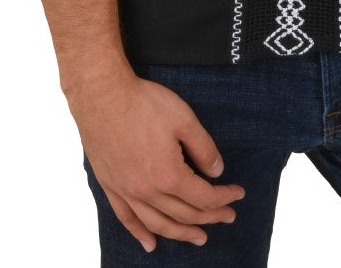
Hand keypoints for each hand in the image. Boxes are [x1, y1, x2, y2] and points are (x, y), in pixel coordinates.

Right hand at [65, 67, 246, 252]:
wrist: (102, 96)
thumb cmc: (143, 103)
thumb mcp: (184, 119)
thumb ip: (203, 148)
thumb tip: (217, 171)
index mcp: (169, 175)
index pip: (203, 196)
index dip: (224, 197)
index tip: (238, 194)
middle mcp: (147, 190)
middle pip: (184, 214)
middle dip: (210, 217)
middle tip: (228, 217)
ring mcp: (126, 191)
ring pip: (158, 224)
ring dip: (181, 234)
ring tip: (199, 238)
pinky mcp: (110, 186)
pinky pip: (127, 219)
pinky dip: (140, 234)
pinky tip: (150, 243)